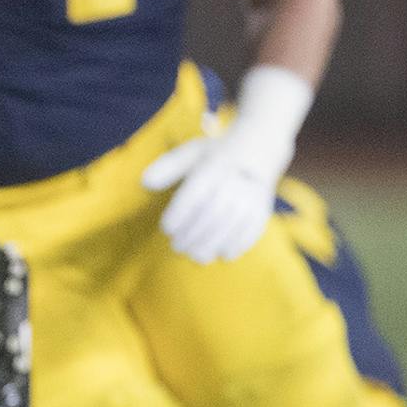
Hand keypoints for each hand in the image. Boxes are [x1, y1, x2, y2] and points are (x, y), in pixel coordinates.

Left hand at [142, 65, 312, 262]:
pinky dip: (237, 246)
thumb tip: (144, 183)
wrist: (257, 150)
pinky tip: (221, 254)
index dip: (178, 216)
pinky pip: (251, 231)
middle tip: (177, 247)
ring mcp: (251, 196)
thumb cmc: (214, 156)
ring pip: (230, 226)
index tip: (166, 228)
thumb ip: (166, 168)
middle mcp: (233, 182)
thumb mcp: (190, 153)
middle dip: (192, 236)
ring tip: (195, 255)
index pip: (193, 195)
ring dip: (211, 245)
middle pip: (211, 214)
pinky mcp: (262, 209)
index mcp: (212, 168)